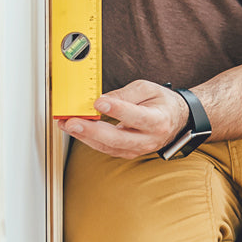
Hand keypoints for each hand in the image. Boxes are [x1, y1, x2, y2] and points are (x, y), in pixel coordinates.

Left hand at [59, 79, 188, 158]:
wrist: (175, 120)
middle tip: (73, 121)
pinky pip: (106, 149)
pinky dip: (89, 140)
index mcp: (158, 121)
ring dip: (85, 136)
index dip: (117, 110)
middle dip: (91, 130)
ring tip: (67, 124)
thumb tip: (103, 101)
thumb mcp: (147, 89)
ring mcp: (138, 150)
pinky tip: (77, 130)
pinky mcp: (128, 153)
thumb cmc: (161, 103)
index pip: (136, 117)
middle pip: (117, 139)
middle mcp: (148, 139)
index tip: (99, 103)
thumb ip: (125, 94)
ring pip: (108, 147)